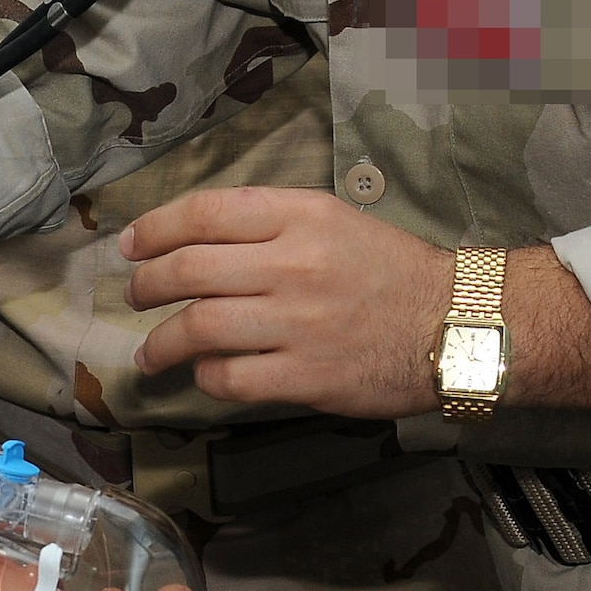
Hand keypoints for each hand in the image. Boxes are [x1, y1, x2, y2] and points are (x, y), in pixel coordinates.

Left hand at [122, 188, 452, 417]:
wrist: (458, 327)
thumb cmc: (394, 273)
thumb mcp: (337, 222)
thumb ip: (272, 227)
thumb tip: (200, 243)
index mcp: (302, 216)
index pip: (206, 212)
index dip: (156, 229)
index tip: (131, 246)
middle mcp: (295, 264)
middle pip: (190, 270)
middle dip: (146, 286)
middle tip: (135, 297)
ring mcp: (299, 322)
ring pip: (199, 327)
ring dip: (161, 343)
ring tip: (150, 353)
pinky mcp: (306, 375)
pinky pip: (230, 378)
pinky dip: (206, 377)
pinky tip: (206, 375)